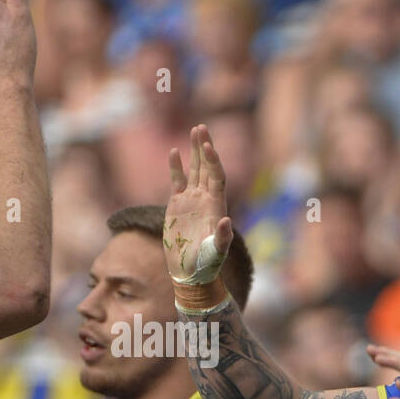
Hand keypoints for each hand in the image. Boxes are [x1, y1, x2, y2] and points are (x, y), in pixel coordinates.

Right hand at [164, 124, 232, 288]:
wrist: (191, 270)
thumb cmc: (207, 264)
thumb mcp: (216, 252)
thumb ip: (222, 237)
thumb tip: (226, 221)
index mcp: (216, 206)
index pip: (216, 177)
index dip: (213, 161)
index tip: (208, 146)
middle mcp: (206, 199)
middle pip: (207, 167)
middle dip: (205, 147)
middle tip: (201, 127)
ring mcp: (191, 200)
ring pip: (194, 170)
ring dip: (194, 151)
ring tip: (194, 130)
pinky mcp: (177, 205)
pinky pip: (177, 181)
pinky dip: (176, 167)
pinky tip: (173, 152)